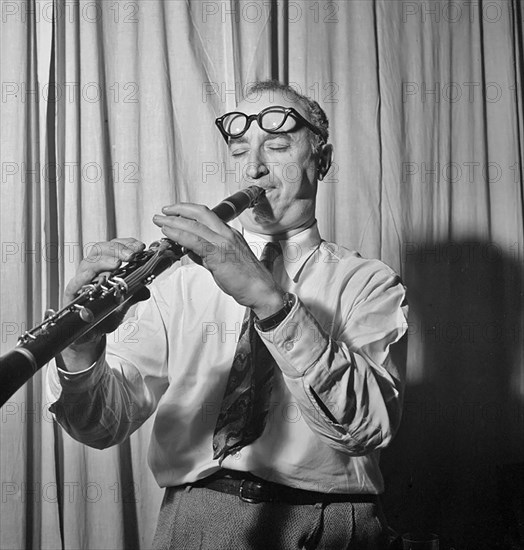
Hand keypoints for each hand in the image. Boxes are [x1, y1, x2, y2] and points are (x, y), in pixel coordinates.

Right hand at [64, 238, 149, 345]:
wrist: (90, 336)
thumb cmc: (104, 316)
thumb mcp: (123, 304)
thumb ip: (134, 295)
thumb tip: (146, 290)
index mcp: (104, 268)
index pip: (113, 248)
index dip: (126, 244)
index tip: (140, 246)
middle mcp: (91, 272)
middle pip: (100, 250)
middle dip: (118, 249)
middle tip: (132, 254)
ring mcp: (80, 283)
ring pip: (88, 263)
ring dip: (103, 261)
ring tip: (117, 263)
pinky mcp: (71, 296)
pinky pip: (73, 284)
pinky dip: (82, 278)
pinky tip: (91, 275)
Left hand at [153, 203, 284, 318]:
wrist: (260, 290)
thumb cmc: (246, 280)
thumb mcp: (222, 263)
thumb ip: (206, 255)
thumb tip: (190, 250)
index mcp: (230, 234)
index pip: (207, 215)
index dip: (189, 211)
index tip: (175, 212)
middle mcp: (227, 234)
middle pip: (200, 213)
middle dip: (179, 209)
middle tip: (164, 211)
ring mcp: (223, 242)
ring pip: (195, 225)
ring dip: (174, 222)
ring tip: (160, 221)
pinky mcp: (218, 254)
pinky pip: (195, 241)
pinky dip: (179, 235)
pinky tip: (169, 234)